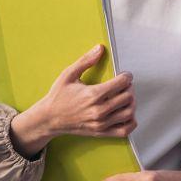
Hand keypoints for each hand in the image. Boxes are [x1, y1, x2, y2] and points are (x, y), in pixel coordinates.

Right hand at [9, 45, 135, 157]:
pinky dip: (130, 122)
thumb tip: (100, 48)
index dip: (127, 76)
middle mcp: (99, 110)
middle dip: (129, 88)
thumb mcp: (68, 74)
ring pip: (129, 113)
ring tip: (125, 97)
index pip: (122, 83)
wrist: (49, 119)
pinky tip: (125, 113)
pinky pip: (125, 131)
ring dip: (131, 103)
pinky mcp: (101, 132)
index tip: (125, 75)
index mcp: (92, 94)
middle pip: (128, 97)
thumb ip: (85, 61)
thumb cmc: (58, 96)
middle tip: (124, 85)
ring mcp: (101, 123)